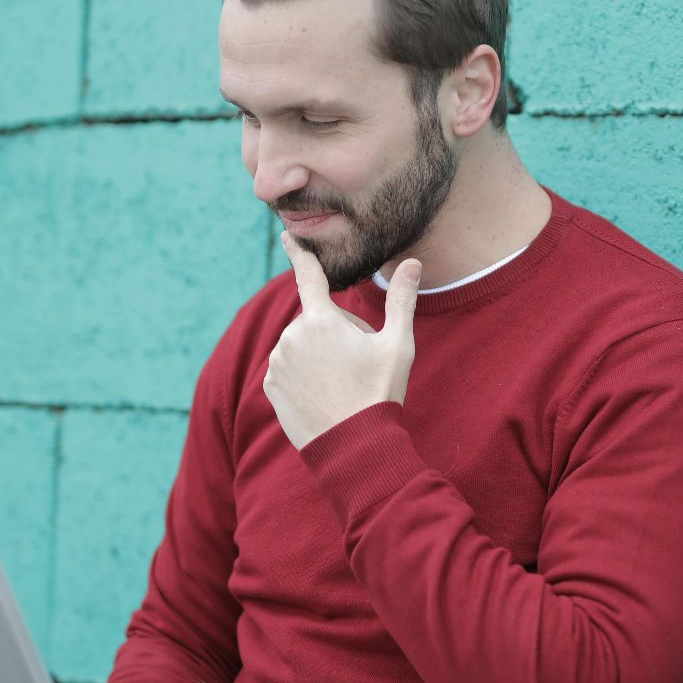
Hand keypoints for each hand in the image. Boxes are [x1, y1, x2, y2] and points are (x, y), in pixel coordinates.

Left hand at [263, 231, 421, 450]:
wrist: (352, 447)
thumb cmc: (378, 393)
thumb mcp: (398, 345)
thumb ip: (401, 300)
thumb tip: (411, 263)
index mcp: (321, 321)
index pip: (308, 277)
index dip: (299, 253)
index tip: (287, 235)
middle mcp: (292, 336)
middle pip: (315, 322)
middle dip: (334, 333)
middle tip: (357, 363)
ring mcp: (278, 362)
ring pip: (300, 345)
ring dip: (317, 355)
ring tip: (341, 383)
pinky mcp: (270, 386)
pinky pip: (287, 369)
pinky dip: (302, 376)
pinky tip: (322, 395)